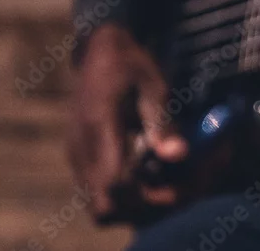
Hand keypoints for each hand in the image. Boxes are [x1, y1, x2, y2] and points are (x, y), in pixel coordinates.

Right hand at [67, 24, 188, 223]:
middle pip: (106, 208)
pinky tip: (155, 173)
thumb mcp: (154, 84)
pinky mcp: (82, 160)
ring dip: (139, 205)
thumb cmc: (130, 63)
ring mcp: (78, 158)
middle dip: (147, 207)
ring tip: (172, 182)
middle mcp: (82, 149)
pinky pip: (102, 194)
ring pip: (102, 207)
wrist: (99, 51)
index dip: (148, 195)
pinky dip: (130, 195)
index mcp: (100, 127)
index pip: (115, 184)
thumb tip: (179, 156)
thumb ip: (164, 121)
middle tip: (181, 187)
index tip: (179, 184)